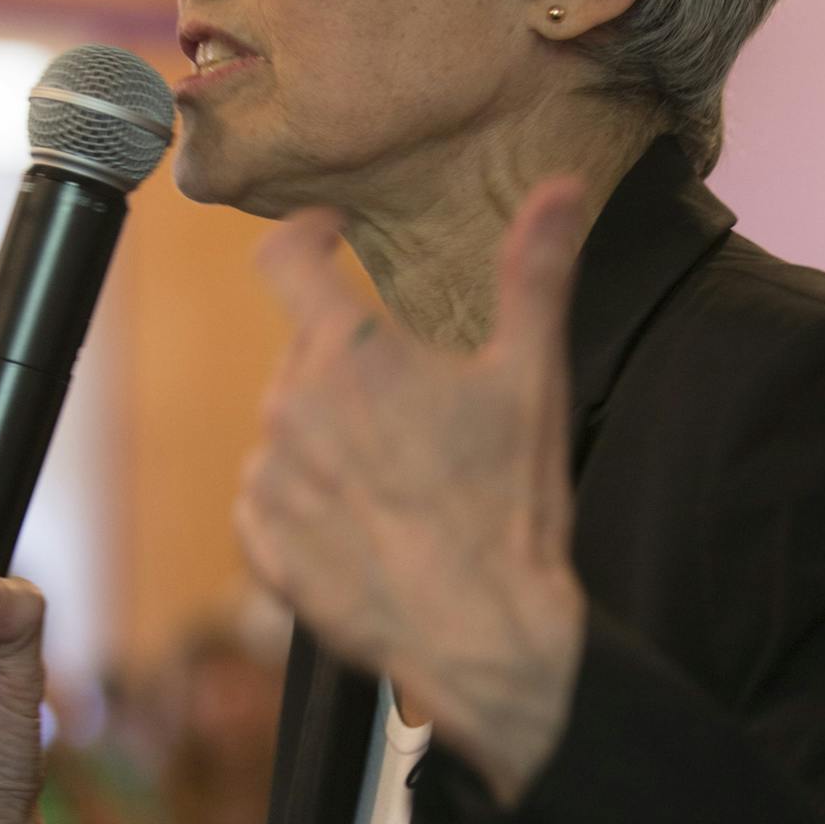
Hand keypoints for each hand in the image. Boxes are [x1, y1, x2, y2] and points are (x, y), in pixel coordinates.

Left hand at [237, 180, 588, 803]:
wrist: (484, 638)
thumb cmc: (509, 505)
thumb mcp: (531, 377)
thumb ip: (536, 271)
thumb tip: (563, 185)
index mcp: (348, 354)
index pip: (284, 257)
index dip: (306, 233)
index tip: (330, 231)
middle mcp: (290, 406)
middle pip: (305, 347)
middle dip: (350, 354)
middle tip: (417, 395)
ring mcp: (268, 477)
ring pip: (291, 420)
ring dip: (331, 426)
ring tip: (402, 471)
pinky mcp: (261, 541)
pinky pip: (272, 491)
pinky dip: (309, 491)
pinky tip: (370, 519)